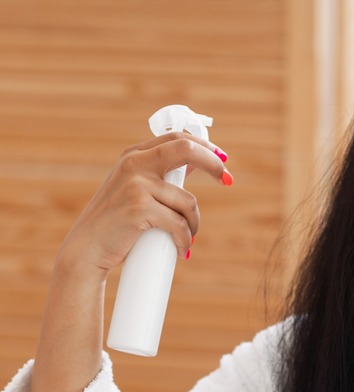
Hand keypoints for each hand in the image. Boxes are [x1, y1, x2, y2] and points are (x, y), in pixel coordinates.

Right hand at [58, 132, 230, 276]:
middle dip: (213, 164)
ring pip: (188, 201)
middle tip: (227, 180)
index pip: (177, 138)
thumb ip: (163, 174)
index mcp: (134, 155)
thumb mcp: (138, 189)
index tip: (222, 159)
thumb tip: (196, 164)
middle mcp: (134, 163)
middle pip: (186, 150)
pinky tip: (182, 250)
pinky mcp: (139, 208)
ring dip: (193, 224)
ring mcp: (136, 185)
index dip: (205, 147)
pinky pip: (179, 225)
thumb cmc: (116, 221)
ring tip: (186, 238)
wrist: (86, 249)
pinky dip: (184, 240)